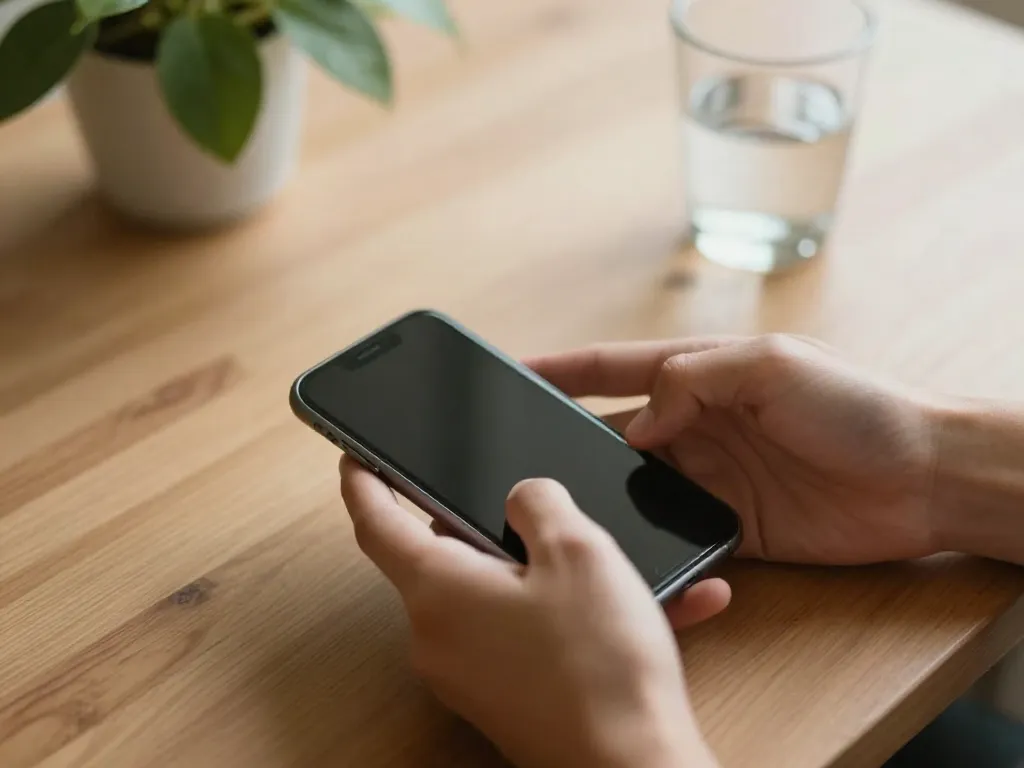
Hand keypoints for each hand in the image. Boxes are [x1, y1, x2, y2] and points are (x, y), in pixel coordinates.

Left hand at [340, 456, 723, 767]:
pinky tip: (636, 609)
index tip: (353, 459)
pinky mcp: (503, 699)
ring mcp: (468, 674)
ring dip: (544, 573)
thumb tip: (521, 497)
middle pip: (443, 558)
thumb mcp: (578, 551)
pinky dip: (566, 615)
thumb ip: (538, 503)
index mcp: (438, 590)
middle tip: (528, 505)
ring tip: (611, 561)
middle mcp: (438, 636)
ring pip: (494, 596)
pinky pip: (524, 635)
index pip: (376, 522)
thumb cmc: (601, 667)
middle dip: (482, 527)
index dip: (362, 482)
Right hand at [529, 335, 940, 564]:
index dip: (563, 369)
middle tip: (520, 452)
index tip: (513, 371)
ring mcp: (713, 476)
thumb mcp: (772, 365)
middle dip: (569, 438)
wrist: (927, 477)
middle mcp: (700, 424)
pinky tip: (621, 544)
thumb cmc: (859, 405)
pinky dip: (647, 536)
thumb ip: (694, 380)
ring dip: (605, 492)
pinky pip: (675, 530)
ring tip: (563, 502)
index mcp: (704, 374)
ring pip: (636, 484)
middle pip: (615, 430)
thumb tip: (638, 423)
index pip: (615, 368)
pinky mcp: (732, 525)